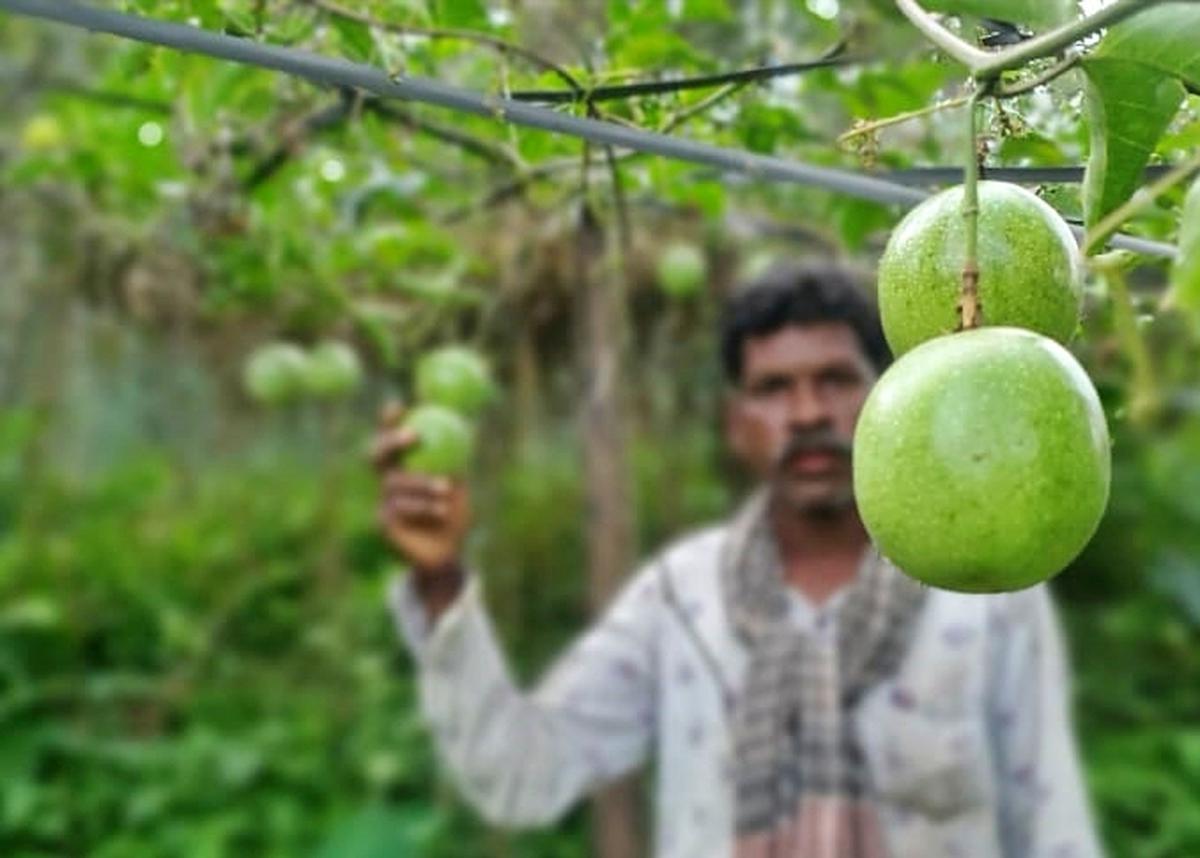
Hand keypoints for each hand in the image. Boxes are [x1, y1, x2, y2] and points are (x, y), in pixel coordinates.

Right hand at [369, 402, 471, 574]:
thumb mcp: (459, 480)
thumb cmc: (453, 510)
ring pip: (394, 482)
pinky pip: (401, 507)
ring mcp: (383, 500)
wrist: (448, 551)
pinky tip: (442, 511)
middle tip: (413, 435)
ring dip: (422, 482)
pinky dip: (425, 507)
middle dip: (390, 441)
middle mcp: (388, 479)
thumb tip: (467, 422)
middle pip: (376, 454)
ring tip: (446, 488)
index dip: (388, 420)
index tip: (398, 405)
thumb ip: (456, 455)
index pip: (390, 437)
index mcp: (403, 465)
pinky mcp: (384, 521)